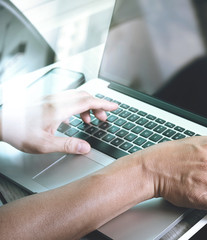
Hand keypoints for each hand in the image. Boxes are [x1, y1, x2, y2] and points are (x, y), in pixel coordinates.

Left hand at [0, 90, 116, 153]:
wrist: (0, 122)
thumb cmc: (18, 132)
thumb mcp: (45, 144)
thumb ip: (67, 145)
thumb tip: (86, 148)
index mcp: (59, 109)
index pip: (88, 101)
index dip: (104, 104)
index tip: (115, 106)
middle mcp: (57, 100)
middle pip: (84, 96)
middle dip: (98, 106)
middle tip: (104, 118)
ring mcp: (51, 99)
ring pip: (76, 97)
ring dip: (87, 106)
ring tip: (90, 121)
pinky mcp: (46, 101)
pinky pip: (67, 99)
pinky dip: (76, 107)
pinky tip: (72, 119)